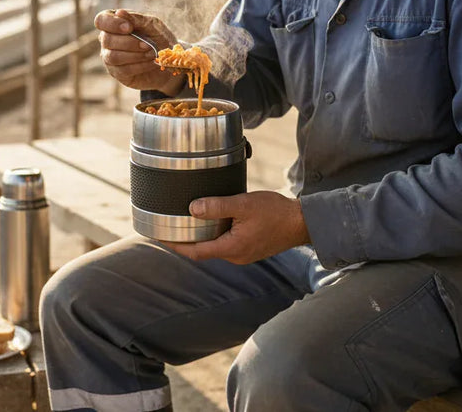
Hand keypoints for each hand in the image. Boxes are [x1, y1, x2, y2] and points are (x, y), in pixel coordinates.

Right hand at [94, 8, 184, 94]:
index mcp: (114, 22)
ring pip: (113, 56)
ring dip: (135, 55)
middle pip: (107, 39)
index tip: (129, 28)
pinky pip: (123, 70)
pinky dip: (140, 66)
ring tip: (152, 53)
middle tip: (148, 44)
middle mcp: (107, 39)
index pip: (101, 20)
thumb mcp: (152, 25)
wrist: (169, 60)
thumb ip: (137, 19)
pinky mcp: (117, 72)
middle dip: (129, 42)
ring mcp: (110, 57)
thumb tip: (119, 12)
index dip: (112, 24)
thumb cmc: (159, 38)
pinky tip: (151, 62)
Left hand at [164, 191, 310, 263]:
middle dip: (185, 241)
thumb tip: (193, 208)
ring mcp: (244, 254)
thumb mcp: (244, 204)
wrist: (302, 222)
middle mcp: (236, 256)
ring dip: (201, 237)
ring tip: (186, 223)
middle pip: (203, 251)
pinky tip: (212, 221)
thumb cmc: (276, 212)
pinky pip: (227, 243)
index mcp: (232, 248)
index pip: (195, 251)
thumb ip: (217, 207)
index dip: (175, 246)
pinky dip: (215, 235)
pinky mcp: (250, 248)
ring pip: (215, 247)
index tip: (159, 238)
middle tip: (168, 227)